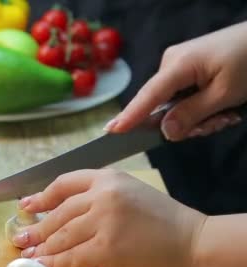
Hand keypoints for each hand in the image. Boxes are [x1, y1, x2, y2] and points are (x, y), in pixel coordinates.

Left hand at [11, 169, 206, 266]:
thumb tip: (58, 212)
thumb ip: (97, 197)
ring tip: (27, 253)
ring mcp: (105, 221)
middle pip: (59, 213)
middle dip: (36, 227)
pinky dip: (54, 264)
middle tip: (20, 237)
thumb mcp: (129, 193)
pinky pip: (72, 257)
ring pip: (61, 235)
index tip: (25, 205)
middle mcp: (104, 195)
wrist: (194, 242)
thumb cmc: (163, 220)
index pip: (64, 183)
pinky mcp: (107, 248)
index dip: (41, 196)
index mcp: (108, 178)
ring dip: (42, 247)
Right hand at [105, 21, 246, 140]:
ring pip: (176, 106)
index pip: (147, 96)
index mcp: (177, 65)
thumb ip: (192, 114)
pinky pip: (185, 99)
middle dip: (187, 122)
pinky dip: (201, 109)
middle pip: (163, 107)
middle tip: (219, 124)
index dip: (130, 116)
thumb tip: (164, 132)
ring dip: (200, 118)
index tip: (111, 131)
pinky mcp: (189, 70)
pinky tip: (223, 109)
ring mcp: (179, 67)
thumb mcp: (225, 93)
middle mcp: (171, 64)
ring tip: (227, 115)